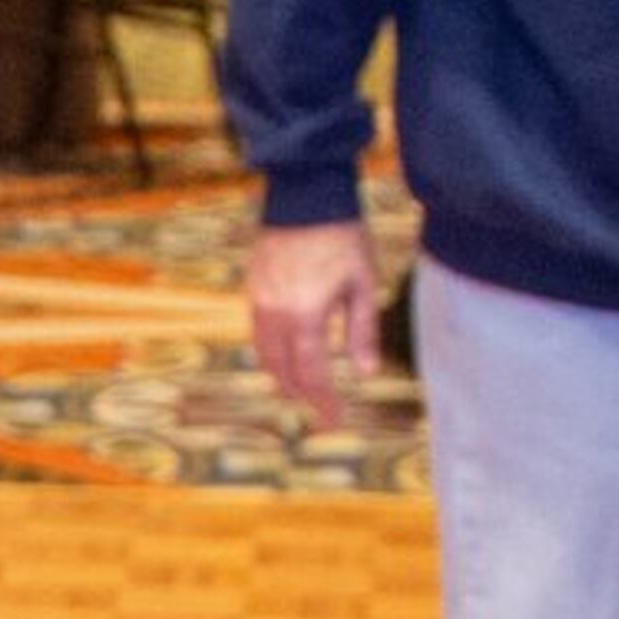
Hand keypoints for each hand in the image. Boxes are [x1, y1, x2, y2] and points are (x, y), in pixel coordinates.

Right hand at [245, 221, 383, 427]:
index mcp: (304, 315)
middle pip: (281, 369)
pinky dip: (271, 352)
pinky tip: (286, 353)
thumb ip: (362, 331)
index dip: (323, 400)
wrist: (305, 197)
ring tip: (300, 389)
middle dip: (301, 394)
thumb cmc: (343, 239)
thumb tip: (365, 373)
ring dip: (282, 375)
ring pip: (263, 353)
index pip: (311, 372)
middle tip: (321, 410)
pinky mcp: (253, 286)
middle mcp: (274, 313)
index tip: (335, 421)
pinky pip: (257, 331)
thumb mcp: (363, 285)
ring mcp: (259, 299)